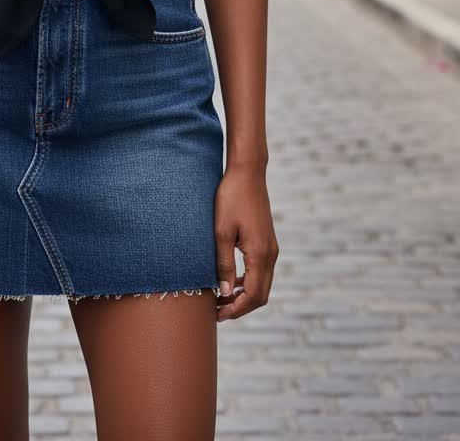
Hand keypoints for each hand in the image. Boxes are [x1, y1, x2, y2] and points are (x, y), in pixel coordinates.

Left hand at [213, 165, 278, 321]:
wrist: (247, 173)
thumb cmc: (231, 199)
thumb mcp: (221, 232)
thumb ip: (223, 264)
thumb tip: (224, 293)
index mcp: (260, 255)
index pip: (253, 296)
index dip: (236, 310)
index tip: (217, 315)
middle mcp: (270, 254)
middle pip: (260, 295)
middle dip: (240, 307)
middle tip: (217, 311)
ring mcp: (271, 248)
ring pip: (262, 284)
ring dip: (244, 295)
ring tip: (221, 297)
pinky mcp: (267, 242)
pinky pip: (261, 271)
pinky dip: (248, 281)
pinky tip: (231, 279)